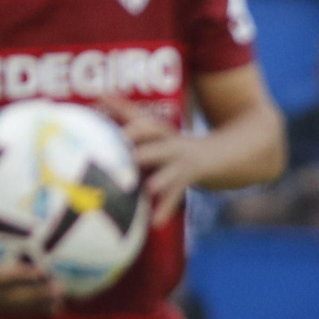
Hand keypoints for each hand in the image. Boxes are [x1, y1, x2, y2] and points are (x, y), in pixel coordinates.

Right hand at [0, 204, 61, 311]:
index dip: (19, 276)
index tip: (41, 271)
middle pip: (9, 299)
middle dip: (35, 297)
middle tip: (60, 290)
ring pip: (10, 308)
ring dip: (34, 308)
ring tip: (60, 306)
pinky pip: (5, 310)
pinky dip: (25, 311)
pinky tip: (45, 310)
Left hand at [98, 97, 205, 227]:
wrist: (217, 155)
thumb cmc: (171, 143)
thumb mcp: (154, 126)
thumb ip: (127, 112)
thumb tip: (101, 95)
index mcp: (160, 130)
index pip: (146, 124)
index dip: (133, 125)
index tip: (117, 129)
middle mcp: (171, 144)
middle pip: (159, 145)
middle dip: (146, 151)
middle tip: (131, 158)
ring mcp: (181, 163)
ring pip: (169, 172)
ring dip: (161, 180)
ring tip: (150, 188)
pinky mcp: (187, 180)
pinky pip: (175, 196)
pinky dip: (165, 210)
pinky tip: (155, 223)